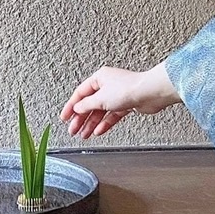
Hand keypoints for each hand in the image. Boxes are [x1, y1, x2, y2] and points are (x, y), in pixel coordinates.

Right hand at [60, 62, 180, 138]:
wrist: (149, 94)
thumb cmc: (128, 89)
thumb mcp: (101, 98)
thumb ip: (87, 105)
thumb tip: (77, 108)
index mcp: (99, 78)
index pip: (80, 93)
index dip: (71, 106)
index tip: (64, 117)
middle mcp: (107, 85)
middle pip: (89, 104)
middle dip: (80, 118)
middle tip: (73, 130)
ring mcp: (116, 95)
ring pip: (100, 111)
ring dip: (91, 124)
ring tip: (83, 135)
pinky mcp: (125, 104)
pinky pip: (111, 115)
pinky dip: (104, 123)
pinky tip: (98, 131)